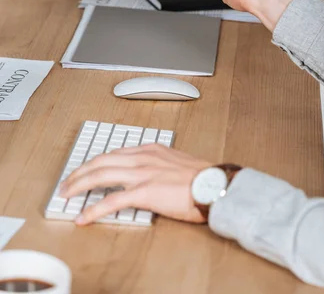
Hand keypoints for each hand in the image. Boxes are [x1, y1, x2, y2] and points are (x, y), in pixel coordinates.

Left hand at [60, 144, 209, 225]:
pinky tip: (84, 216)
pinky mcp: (144, 192)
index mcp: (150, 149)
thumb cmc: (201, 178)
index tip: (85, 170)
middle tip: (67, 183)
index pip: (114, 153)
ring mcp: (142, 173)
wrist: (214, 185)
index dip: (95, 162)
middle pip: (101, 161)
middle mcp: (143, 157)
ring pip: (100, 175)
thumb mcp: (176, 162)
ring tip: (67, 195)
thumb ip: (158, 165)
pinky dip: (94, 209)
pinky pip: (112, 201)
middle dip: (79, 172)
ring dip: (79, 185)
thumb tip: (149, 176)